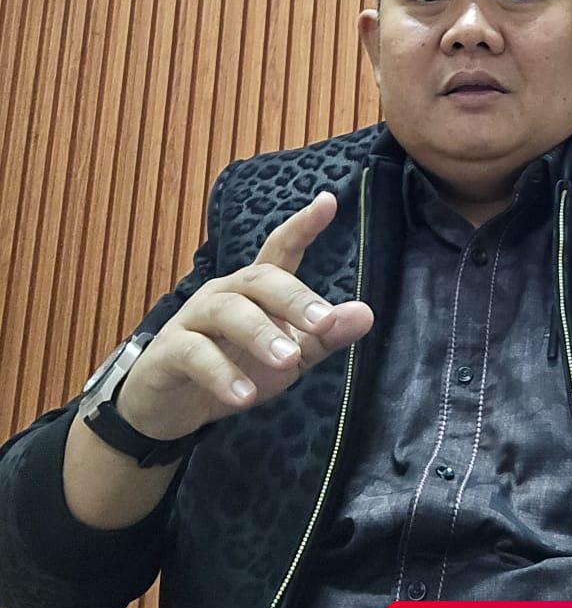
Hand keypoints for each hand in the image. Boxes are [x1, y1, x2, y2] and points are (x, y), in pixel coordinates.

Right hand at [115, 191, 373, 440]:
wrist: (169, 406)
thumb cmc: (236, 369)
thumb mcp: (289, 356)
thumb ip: (324, 336)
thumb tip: (365, 314)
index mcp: (255, 290)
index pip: (280, 249)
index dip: (303, 226)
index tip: (329, 201)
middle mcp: (224, 294)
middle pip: (259, 279)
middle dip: (294, 298)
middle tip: (323, 322)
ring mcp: (193, 319)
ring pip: (227, 312)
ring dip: (260, 334)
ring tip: (287, 360)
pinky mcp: (169, 352)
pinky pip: (195, 354)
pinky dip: (221, 374)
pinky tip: (244, 397)